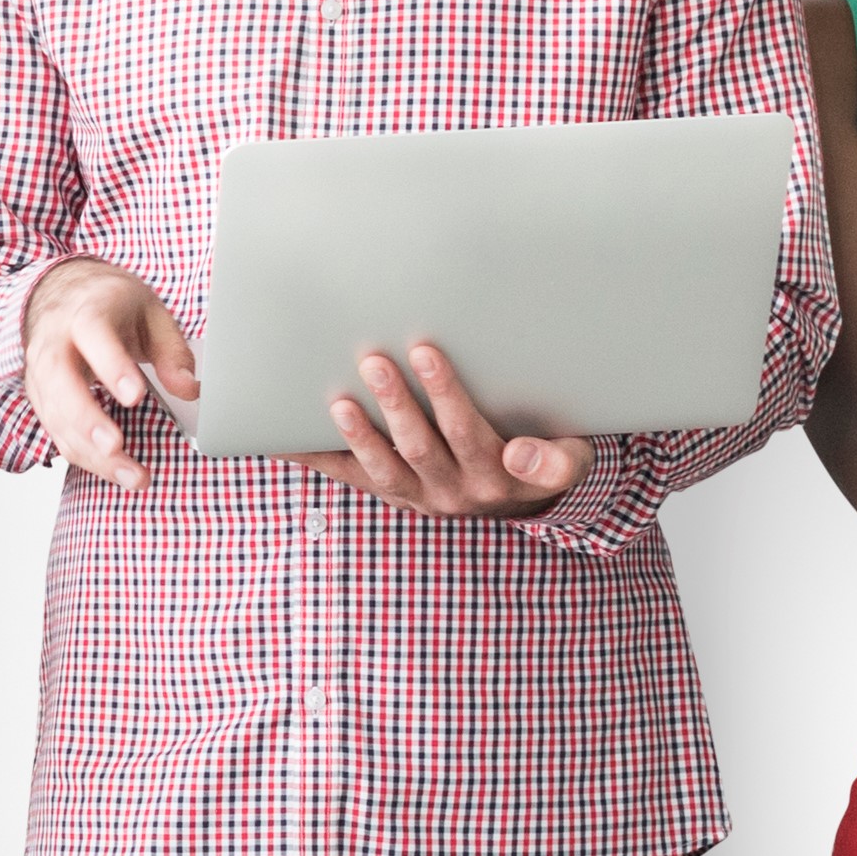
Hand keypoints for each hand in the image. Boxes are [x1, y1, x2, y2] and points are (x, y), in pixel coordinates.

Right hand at [19, 257, 199, 487]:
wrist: (60, 294)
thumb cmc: (108, 305)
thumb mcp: (149, 312)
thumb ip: (171, 349)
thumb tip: (189, 389)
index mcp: (85, 312)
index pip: (92, 335)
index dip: (111, 366)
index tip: (134, 396)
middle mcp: (54, 343)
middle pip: (60, 382)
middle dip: (86, 420)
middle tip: (115, 447)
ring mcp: (40, 374)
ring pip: (56, 417)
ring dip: (91, 453)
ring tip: (133, 477)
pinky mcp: (40, 400)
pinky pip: (57, 433)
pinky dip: (86, 458)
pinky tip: (116, 472)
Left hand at [309, 338, 590, 518]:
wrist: (526, 502)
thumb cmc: (546, 460)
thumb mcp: (569, 461)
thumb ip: (555, 461)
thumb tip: (520, 453)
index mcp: (498, 474)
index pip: (468, 429)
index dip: (446, 395)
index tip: (424, 353)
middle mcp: (458, 491)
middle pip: (421, 445)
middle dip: (395, 403)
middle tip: (375, 359)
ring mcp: (422, 497)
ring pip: (385, 469)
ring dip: (360, 436)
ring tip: (338, 402)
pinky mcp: (396, 495)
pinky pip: (353, 480)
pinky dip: (318, 459)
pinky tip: (286, 437)